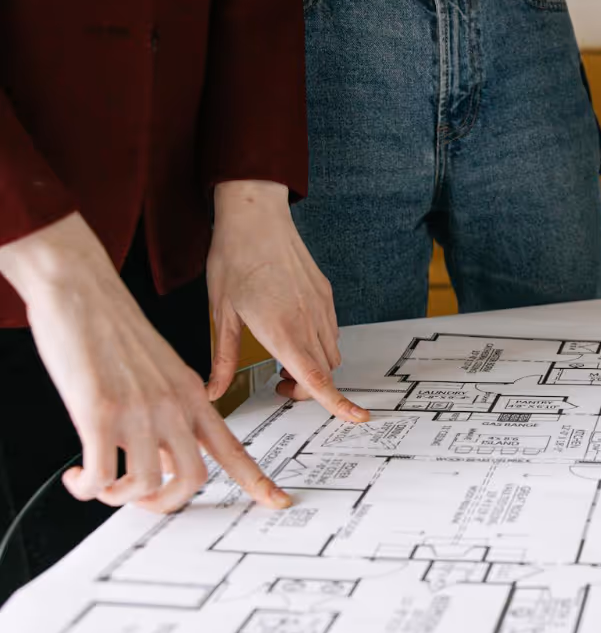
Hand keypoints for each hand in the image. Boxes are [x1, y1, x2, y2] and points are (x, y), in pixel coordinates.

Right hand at [0, 214, 290, 512]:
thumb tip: (166, 461)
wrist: (83, 291)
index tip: (278, 502)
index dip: (258, 481)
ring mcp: (140, 410)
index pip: (234, 448)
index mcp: (192, 395)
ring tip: (100, 485)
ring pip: (146, 484)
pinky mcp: (101, 413)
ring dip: (120, 497)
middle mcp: (174, 405)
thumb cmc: (114, 330)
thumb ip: (171, 413)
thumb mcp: (162, 370)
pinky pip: (101, 476)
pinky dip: (87, 488)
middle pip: (192, 478)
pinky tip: (77, 477)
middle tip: (140, 501)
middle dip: (165, 504)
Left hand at [206, 181, 369, 423]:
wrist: (255, 215)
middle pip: (325, 372)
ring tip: (284, 357)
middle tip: (278, 384)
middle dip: (308, 388)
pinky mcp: (325, 293)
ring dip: (314, 365)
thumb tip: (213, 392)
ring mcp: (321, 306)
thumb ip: (223, 360)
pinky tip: (293, 331)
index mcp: (281, 329)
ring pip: (330, 353)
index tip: (356, 417)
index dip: (338, 403)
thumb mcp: (222, 314)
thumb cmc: (234, 258)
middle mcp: (308, 320)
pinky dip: (317, 343)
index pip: (316, 377)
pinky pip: (331, 330)